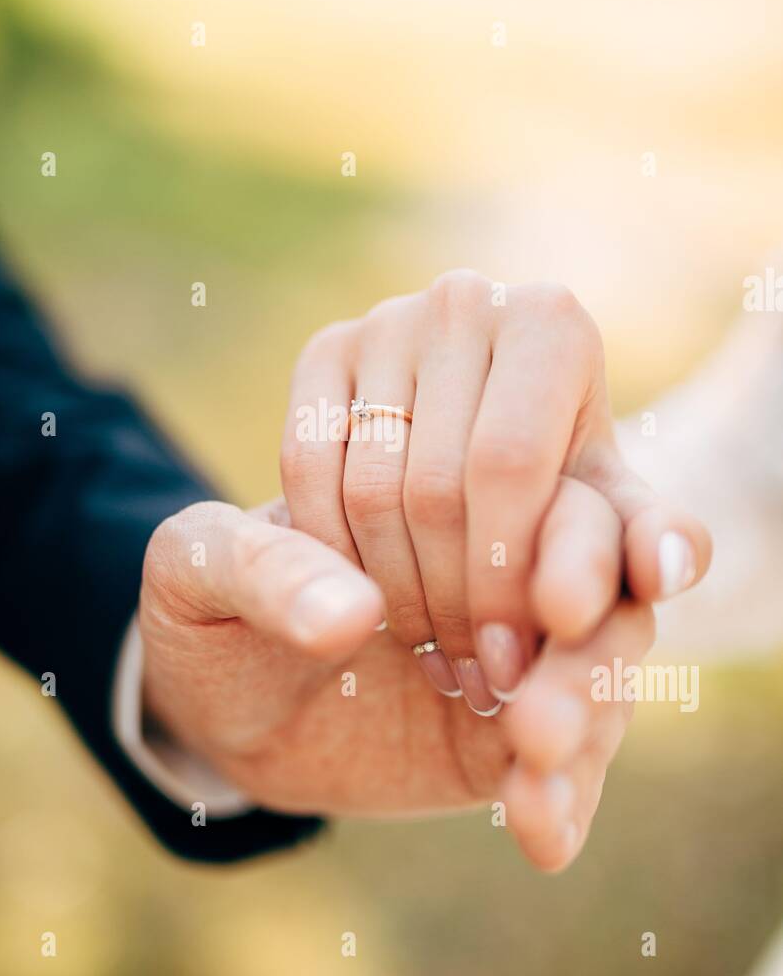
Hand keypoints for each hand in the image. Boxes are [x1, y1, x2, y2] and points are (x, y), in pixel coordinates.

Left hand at [140, 494, 652, 870]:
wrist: (213, 700)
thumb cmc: (216, 604)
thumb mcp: (201, 567)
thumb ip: (261, 567)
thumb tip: (352, 616)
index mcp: (455, 485)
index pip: (555, 491)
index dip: (576, 546)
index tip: (554, 606)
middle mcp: (510, 563)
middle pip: (606, 588)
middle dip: (592, 651)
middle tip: (539, 711)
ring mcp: (522, 656)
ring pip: (602, 676)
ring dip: (586, 722)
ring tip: (532, 767)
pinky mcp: (510, 743)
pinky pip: (564, 770)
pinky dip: (564, 800)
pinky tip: (543, 836)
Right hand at [279, 270, 711, 708]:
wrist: (486, 456)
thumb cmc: (558, 499)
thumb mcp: (609, 524)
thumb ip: (648, 546)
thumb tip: (667, 570)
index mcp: (551, 322)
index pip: (507, 466)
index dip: (502, 578)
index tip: (515, 663)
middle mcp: (466, 300)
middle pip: (436, 484)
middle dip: (455, 604)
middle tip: (475, 676)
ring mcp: (385, 319)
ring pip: (368, 488)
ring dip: (395, 596)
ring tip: (433, 654)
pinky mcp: (323, 350)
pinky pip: (307, 470)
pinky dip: (331, 556)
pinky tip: (368, 604)